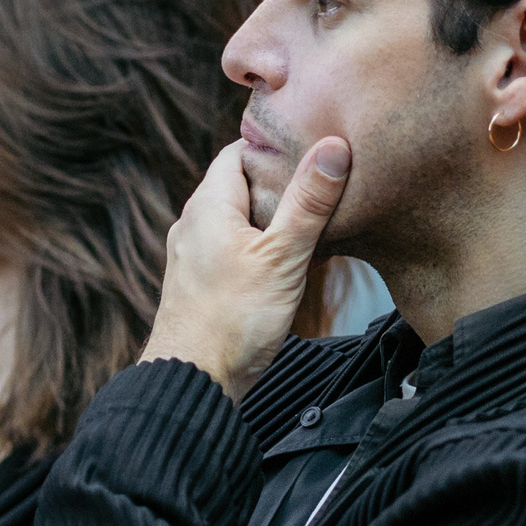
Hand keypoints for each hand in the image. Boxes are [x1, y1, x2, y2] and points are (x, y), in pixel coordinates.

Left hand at [142, 136, 350, 402]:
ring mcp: (192, 254)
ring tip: (307, 220)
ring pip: (234, 217)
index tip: (310, 145)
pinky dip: (255, 243)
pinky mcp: (198, 282)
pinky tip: (281, 260)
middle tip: (318, 181)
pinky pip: (228, 246)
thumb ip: (308, 203)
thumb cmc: (234, 320)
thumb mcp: (283, 256)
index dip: (274, 145)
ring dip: (267, 215)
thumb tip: (333, 148)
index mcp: (208, 205)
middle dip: (276, 181)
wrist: (193, 381)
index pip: (238, 150)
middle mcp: (192, 223)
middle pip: (237, 184)